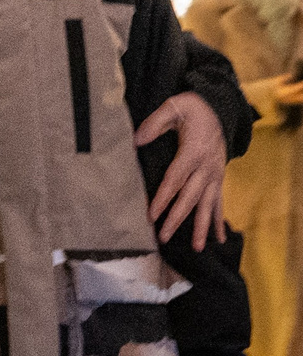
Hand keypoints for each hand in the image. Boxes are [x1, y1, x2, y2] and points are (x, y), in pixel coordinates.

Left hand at [137, 93, 228, 248]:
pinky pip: (219, 202)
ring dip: (201, 227)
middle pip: (190, 197)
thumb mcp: (173, 107)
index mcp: (194, 152)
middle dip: (177, 218)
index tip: (151, 215)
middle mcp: (207, 168)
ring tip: (197, 248)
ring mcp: (215, 175)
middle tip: (163, 237)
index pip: (175, 179)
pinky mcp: (218, 178)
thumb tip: (136, 140)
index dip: (163, 198)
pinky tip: (219, 239)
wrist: (220, 109)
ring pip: (208, 205)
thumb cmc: (193, 109)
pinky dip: (218, 221)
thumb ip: (154, 123)